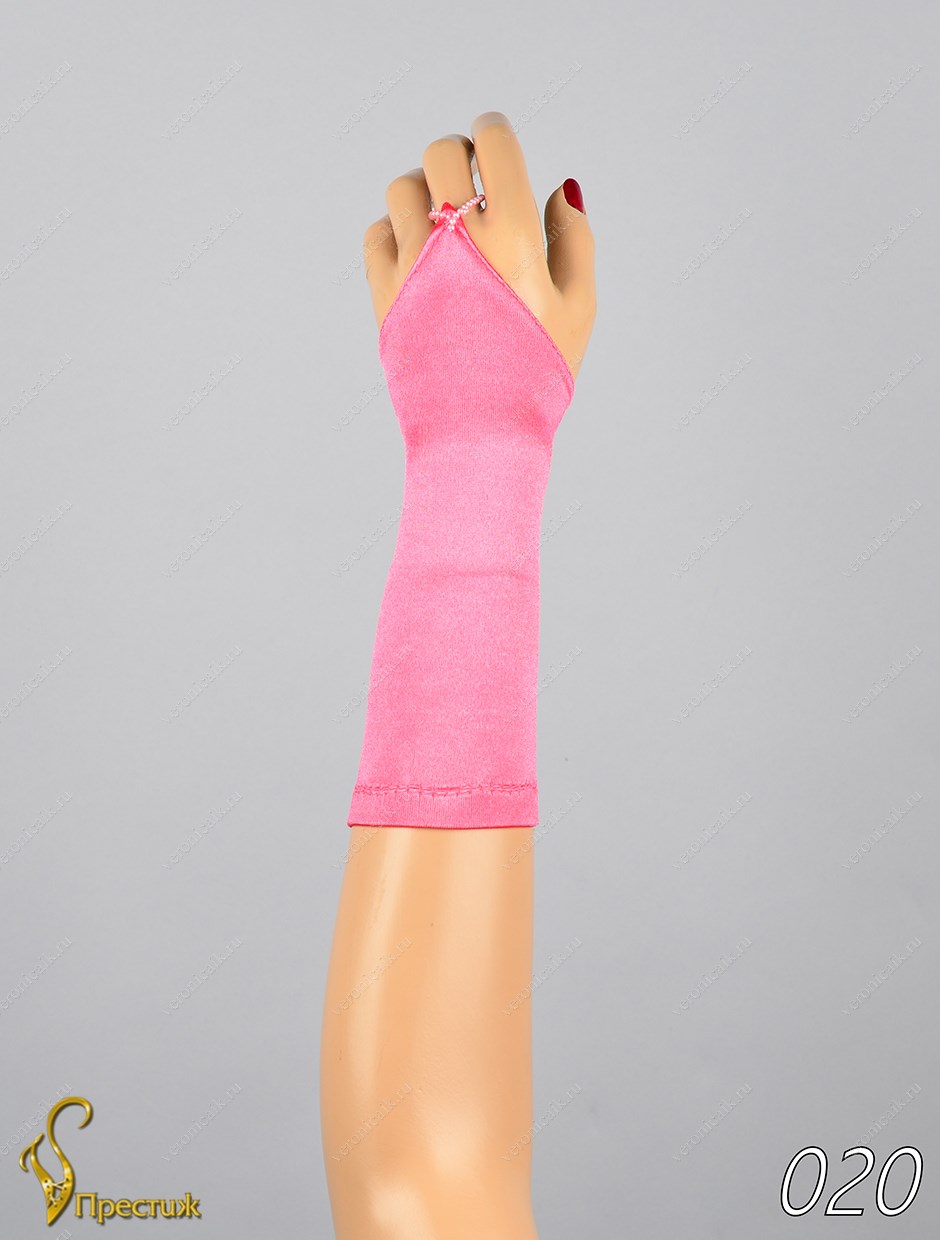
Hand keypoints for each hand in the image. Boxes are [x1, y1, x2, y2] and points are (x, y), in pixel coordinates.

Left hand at [362, 110, 595, 380]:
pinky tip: (419, 252)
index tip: (494, 142)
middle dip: (458, 156)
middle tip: (470, 177)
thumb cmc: (537, 375)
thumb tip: (559, 190)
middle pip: (440, 155)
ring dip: (423, 191)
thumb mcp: (579, 308)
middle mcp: (457, 239)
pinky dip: (395, 230)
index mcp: (513, 234)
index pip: (493, 145)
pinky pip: (377, 234)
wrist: (480, 435)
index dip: (494, 132)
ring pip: (401, 190)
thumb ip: (575, 239)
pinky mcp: (384, 294)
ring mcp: (413, 265)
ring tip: (442, 219)